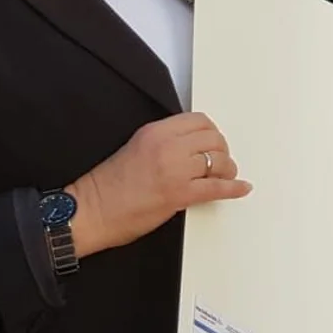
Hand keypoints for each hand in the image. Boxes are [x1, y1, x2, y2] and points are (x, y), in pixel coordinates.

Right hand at [68, 113, 250, 257]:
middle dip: (222, 151)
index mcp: (155, 132)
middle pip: (214, 140)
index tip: (214, 143)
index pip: (199, 121)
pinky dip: (233, 188)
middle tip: (221, 162)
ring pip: (219, 161)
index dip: (212, 133)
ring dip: (227, 169)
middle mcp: (167, 146)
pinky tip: (241, 188)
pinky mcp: (179, 194)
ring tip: (225, 176)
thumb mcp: (136, 147)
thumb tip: (192, 147)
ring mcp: (174, 170)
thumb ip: (164, 143)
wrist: (91, 210)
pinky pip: (217, 188)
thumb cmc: (108, 186)